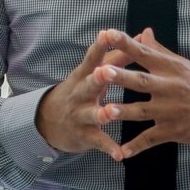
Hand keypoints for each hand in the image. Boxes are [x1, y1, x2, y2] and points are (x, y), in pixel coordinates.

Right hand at [34, 28, 140, 156]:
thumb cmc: (81, 90)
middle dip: (98, 78)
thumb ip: (117, 57)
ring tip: (111, 112)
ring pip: (91, 114)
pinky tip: (119, 154)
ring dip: (101, 113)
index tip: (108, 34)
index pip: (91, 58)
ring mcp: (80, 115)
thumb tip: (141, 37)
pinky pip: (97, 141)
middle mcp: (79, 93)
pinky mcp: (84, 135)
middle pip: (88, 84)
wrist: (49, 121)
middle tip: (106, 72)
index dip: (99, 47)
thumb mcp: (92, 73)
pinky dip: (108, 147)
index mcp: (83, 75)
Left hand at [106, 29, 189, 157]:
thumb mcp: (184, 64)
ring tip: (105, 112)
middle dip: (120, 77)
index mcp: (170, 68)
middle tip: (101, 71)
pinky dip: (137, 146)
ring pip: (143, 111)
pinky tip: (121, 152)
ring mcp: (172, 111)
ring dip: (124, 112)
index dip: (125, 43)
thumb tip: (144, 31)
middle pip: (141, 81)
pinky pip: (152, 139)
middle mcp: (170, 87)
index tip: (107, 34)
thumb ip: (159, 51)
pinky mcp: (175, 131)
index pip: (144, 53)